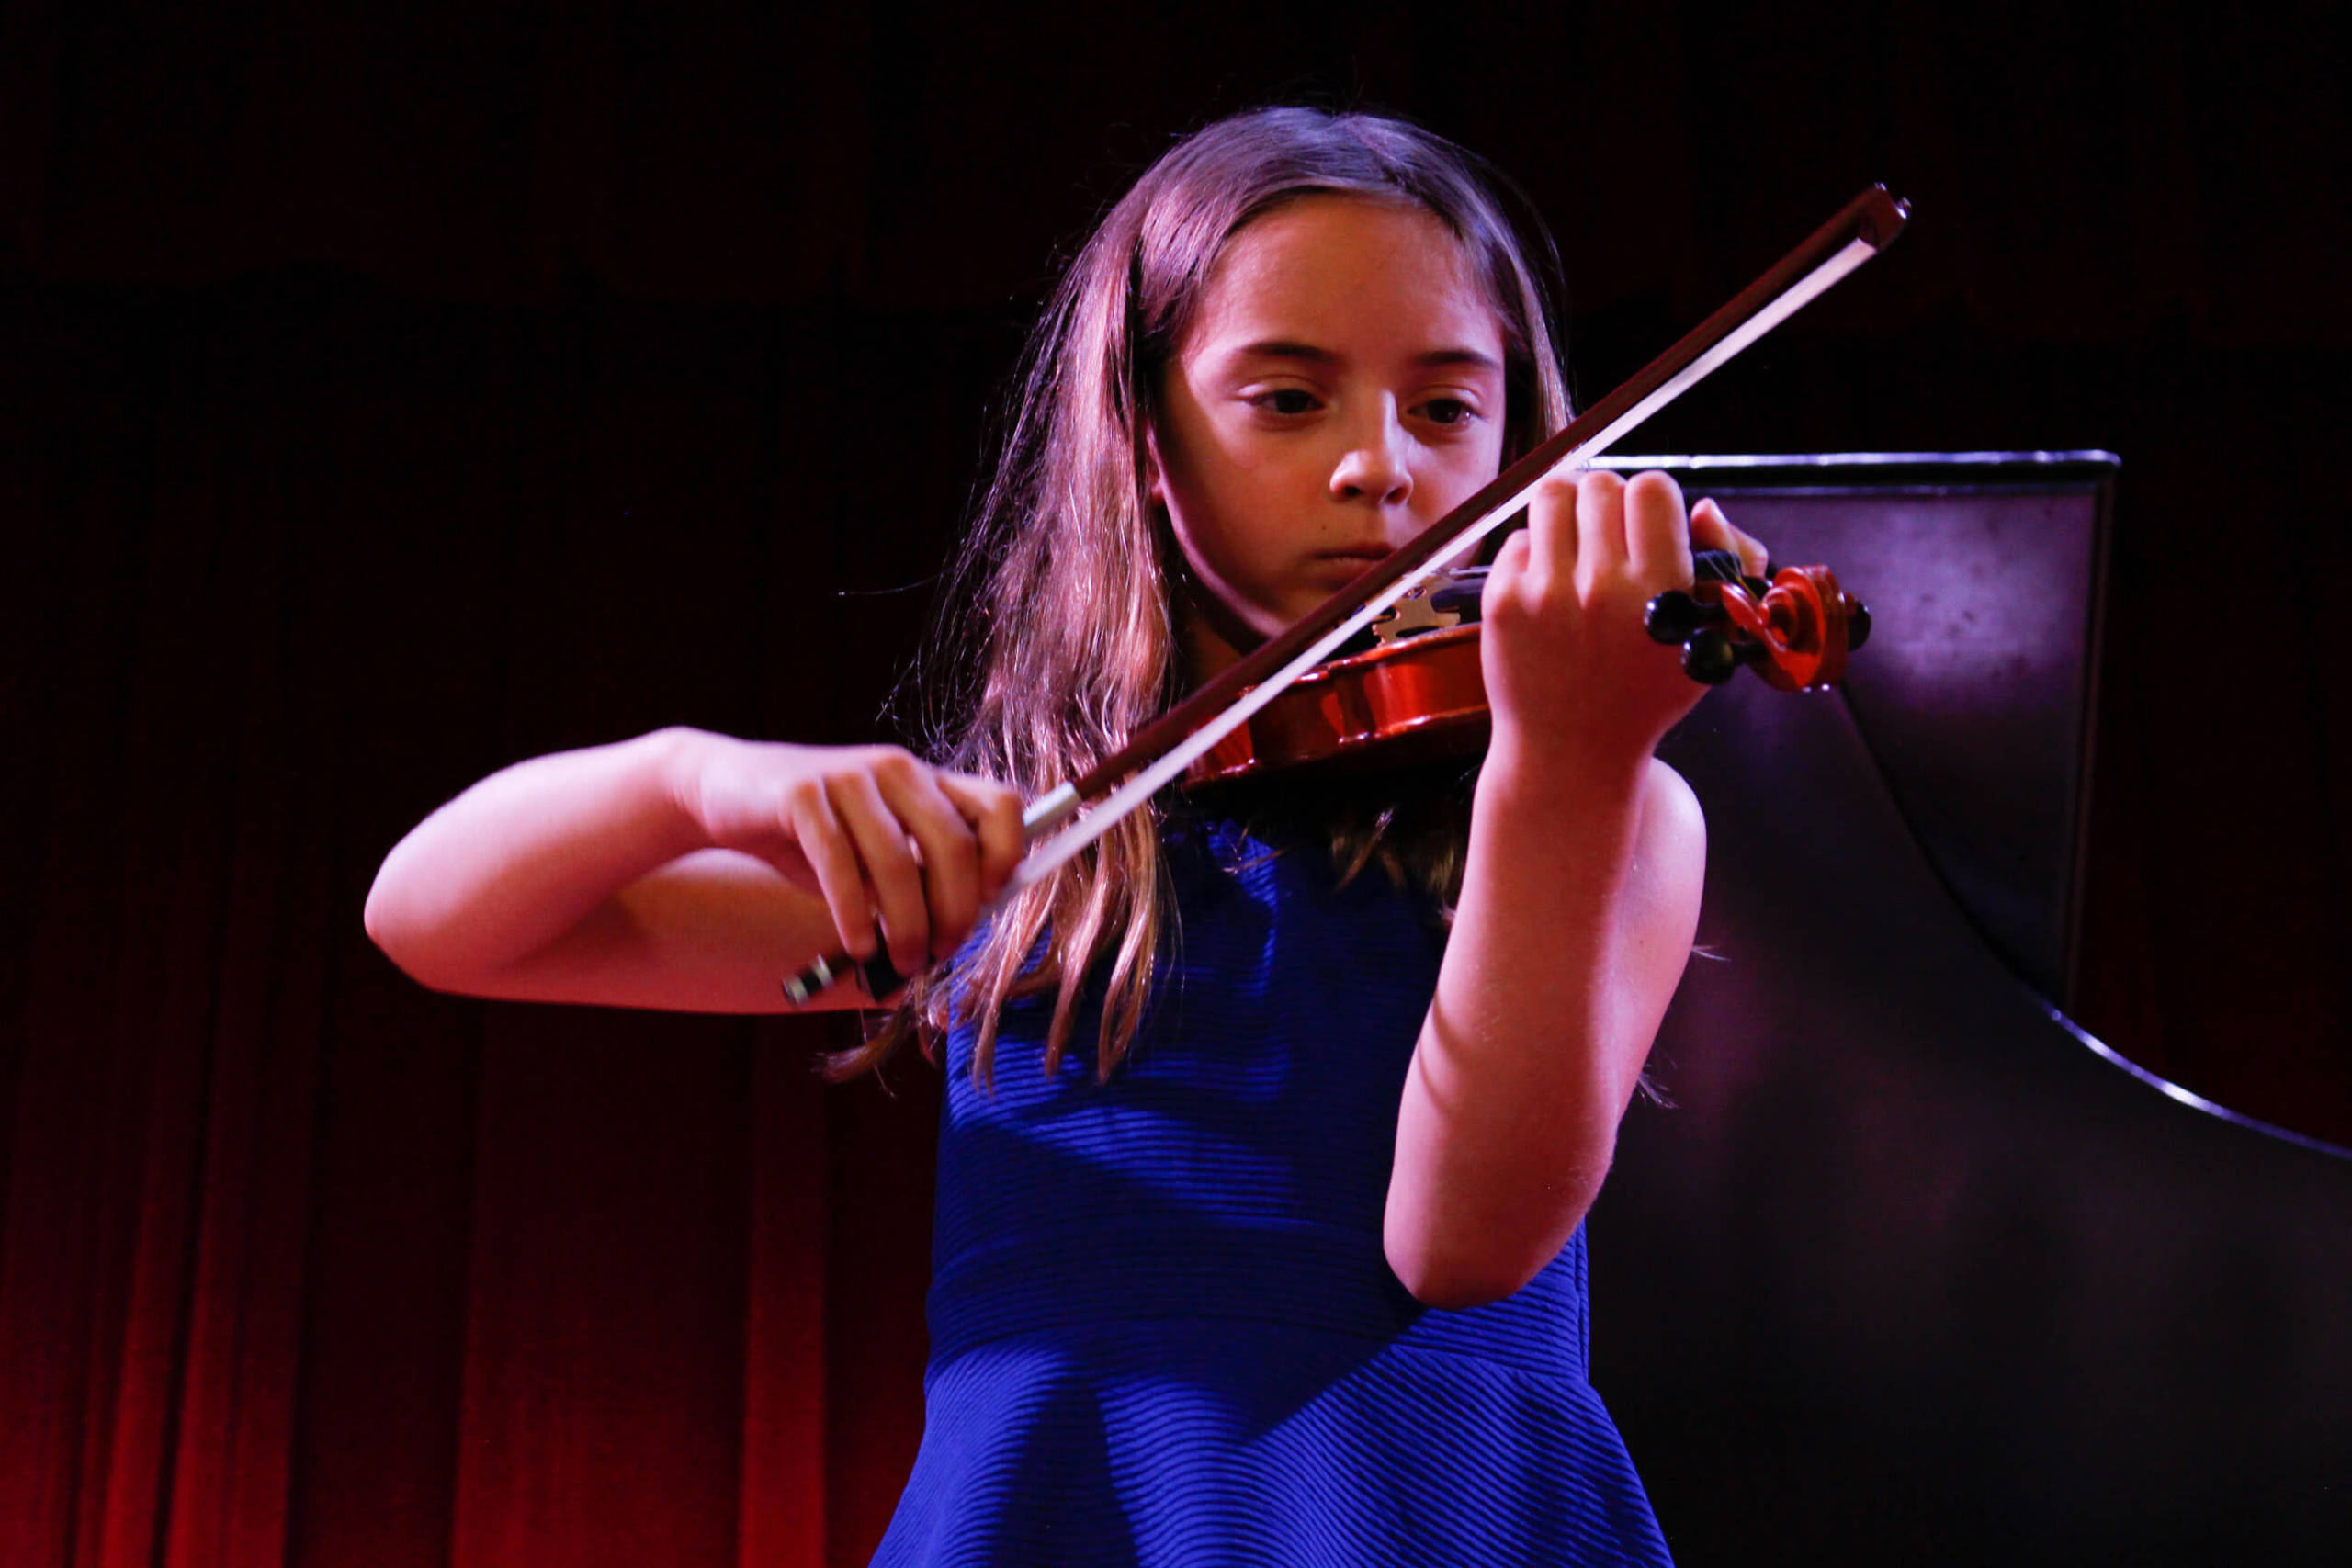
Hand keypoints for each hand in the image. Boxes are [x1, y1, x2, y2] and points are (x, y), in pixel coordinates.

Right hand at [666, 732, 1024, 977]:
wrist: (725, 791)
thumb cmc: (811, 833)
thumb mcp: (873, 851)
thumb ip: (916, 877)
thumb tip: (957, 932)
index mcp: (925, 779)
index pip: (1000, 804)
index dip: (1008, 856)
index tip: (990, 903)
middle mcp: (896, 769)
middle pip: (955, 844)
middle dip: (956, 912)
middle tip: (940, 952)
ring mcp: (849, 777)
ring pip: (899, 862)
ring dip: (908, 925)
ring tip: (901, 962)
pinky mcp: (802, 794)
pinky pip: (840, 864)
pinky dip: (855, 915)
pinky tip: (860, 945)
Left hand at [1479, 470, 1767, 766]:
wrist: (1572, 754)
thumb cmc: (1645, 694)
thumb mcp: (1710, 640)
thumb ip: (1727, 565)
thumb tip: (1701, 506)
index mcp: (1660, 592)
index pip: (1653, 488)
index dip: (1652, 498)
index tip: (1646, 523)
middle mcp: (1602, 588)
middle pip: (1601, 485)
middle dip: (1608, 503)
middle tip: (1608, 535)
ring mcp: (1546, 595)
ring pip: (1552, 494)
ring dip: (1567, 510)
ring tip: (1575, 539)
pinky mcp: (1503, 604)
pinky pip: (1519, 539)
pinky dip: (1534, 552)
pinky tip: (1548, 585)